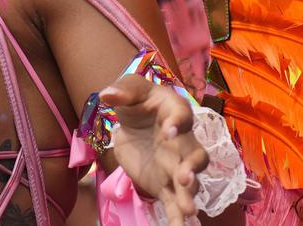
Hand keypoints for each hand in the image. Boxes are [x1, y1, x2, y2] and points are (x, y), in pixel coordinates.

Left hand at [99, 74, 209, 225]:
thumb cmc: (137, 101)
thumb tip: (107, 94)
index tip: (170, 130)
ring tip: (188, 210)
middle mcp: (183, 141)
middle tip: (184, 178)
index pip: (182, 116)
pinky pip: (174, 202)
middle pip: (195, 156)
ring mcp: (176, 166)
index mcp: (175, 112)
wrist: (135, 124)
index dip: (179, 123)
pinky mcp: (165, 184)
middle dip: (192, 168)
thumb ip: (122, 90)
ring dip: (190, 195)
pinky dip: (178, 218)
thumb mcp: (129, 89)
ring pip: (189, 183)